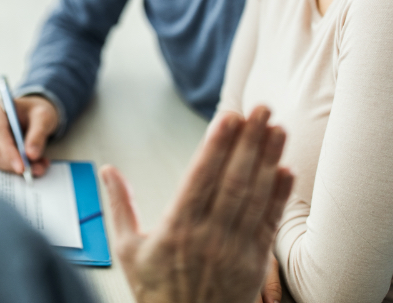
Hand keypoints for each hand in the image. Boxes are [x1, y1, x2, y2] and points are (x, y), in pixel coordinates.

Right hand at [0, 94, 57, 175]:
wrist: (34, 115)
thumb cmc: (36, 112)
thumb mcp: (43, 117)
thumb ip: (38, 134)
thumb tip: (31, 155)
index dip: (8, 151)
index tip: (22, 166)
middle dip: (17, 162)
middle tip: (38, 168)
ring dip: (19, 167)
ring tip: (41, 165)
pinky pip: (2, 164)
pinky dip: (19, 167)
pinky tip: (35, 164)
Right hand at [101, 106, 292, 302]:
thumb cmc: (156, 294)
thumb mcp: (127, 250)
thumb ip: (119, 205)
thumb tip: (107, 169)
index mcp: (176, 229)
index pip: (201, 178)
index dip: (217, 146)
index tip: (229, 117)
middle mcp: (209, 237)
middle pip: (233, 181)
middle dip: (249, 141)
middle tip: (261, 109)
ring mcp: (235, 250)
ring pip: (255, 197)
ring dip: (268, 159)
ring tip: (277, 127)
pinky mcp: (254, 262)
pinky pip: (269, 223)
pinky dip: (279, 195)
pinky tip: (286, 169)